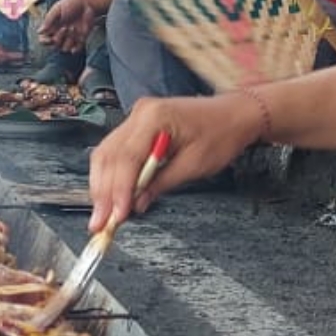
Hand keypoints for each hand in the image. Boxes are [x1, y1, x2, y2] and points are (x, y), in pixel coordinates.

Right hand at [38, 0, 98, 52]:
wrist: (88, 3)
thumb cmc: (71, 3)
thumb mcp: (58, 9)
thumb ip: (49, 20)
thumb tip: (39, 32)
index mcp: (52, 27)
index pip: (44, 39)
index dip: (44, 41)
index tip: (49, 39)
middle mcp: (60, 34)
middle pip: (54, 45)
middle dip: (59, 38)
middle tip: (66, 27)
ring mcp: (70, 37)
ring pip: (65, 48)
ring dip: (69, 40)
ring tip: (74, 27)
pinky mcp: (80, 39)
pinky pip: (76, 49)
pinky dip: (75, 49)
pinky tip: (77, 43)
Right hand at [89, 93, 262, 230]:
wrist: (234, 114)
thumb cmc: (221, 134)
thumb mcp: (195, 164)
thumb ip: (162, 183)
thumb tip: (136, 203)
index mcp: (155, 117)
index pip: (127, 157)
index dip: (119, 190)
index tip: (116, 215)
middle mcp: (140, 112)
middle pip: (109, 156)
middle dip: (103, 192)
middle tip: (100, 222)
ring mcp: (136, 116)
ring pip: (106, 153)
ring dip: (102, 185)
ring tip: (102, 214)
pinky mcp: (138, 125)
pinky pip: (115, 150)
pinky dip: (111, 174)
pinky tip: (111, 195)